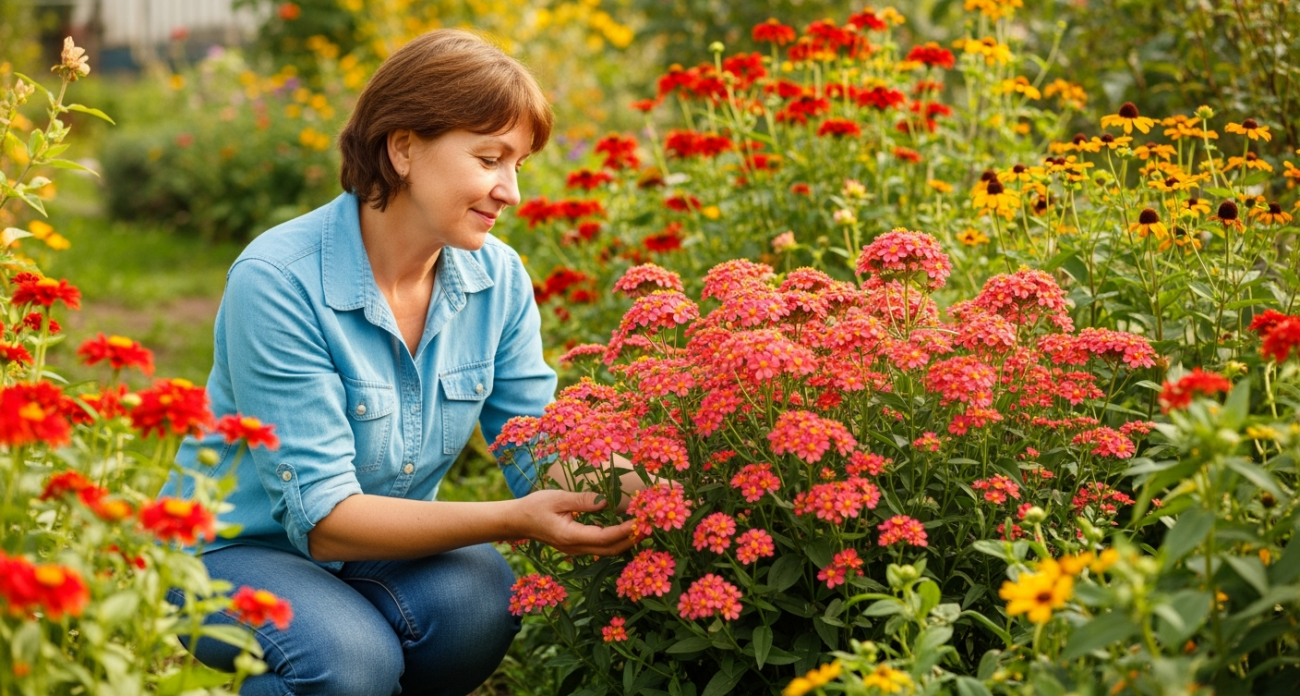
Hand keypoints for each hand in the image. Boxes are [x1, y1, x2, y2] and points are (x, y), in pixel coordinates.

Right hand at [515, 490, 637, 556]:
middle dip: (632, 539)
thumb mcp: (557, 498)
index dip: (624, 531)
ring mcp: (576, 550)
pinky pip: (601, 547)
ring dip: (626, 541)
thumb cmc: (535, 506)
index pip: (604, 537)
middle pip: (611, 549)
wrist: (517, 521)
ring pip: (608, 551)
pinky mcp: (577, 546)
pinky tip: (626, 529)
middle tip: (650, 525)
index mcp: (571, 536)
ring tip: (643, 527)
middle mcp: (576, 548)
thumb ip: (582, 500)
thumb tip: (606, 501)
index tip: (640, 522)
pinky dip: (616, 540)